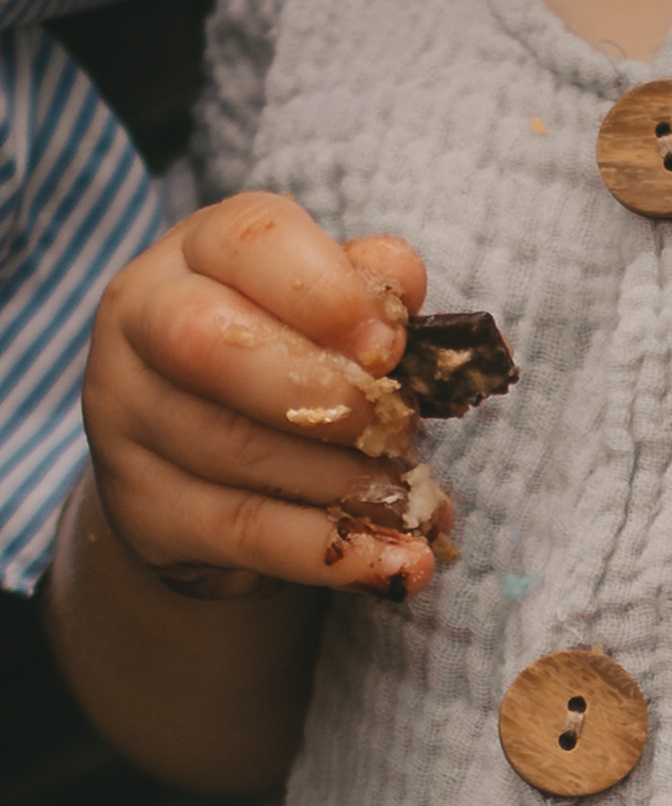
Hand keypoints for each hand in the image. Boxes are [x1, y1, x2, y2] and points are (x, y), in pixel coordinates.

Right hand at [84, 195, 448, 598]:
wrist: (202, 453)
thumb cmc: (288, 346)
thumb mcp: (330, 301)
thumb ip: (370, 284)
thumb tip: (400, 287)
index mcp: (199, 248)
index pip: (253, 241)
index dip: (329, 291)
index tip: (392, 345)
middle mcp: (141, 319)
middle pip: (212, 344)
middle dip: (320, 389)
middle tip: (396, 424)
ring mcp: (125, 415)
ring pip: (234, 448)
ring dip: (343, 481)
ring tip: (413, 500)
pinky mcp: (140, 504)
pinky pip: (240, 530)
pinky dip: (327, 552)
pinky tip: (395, 564)